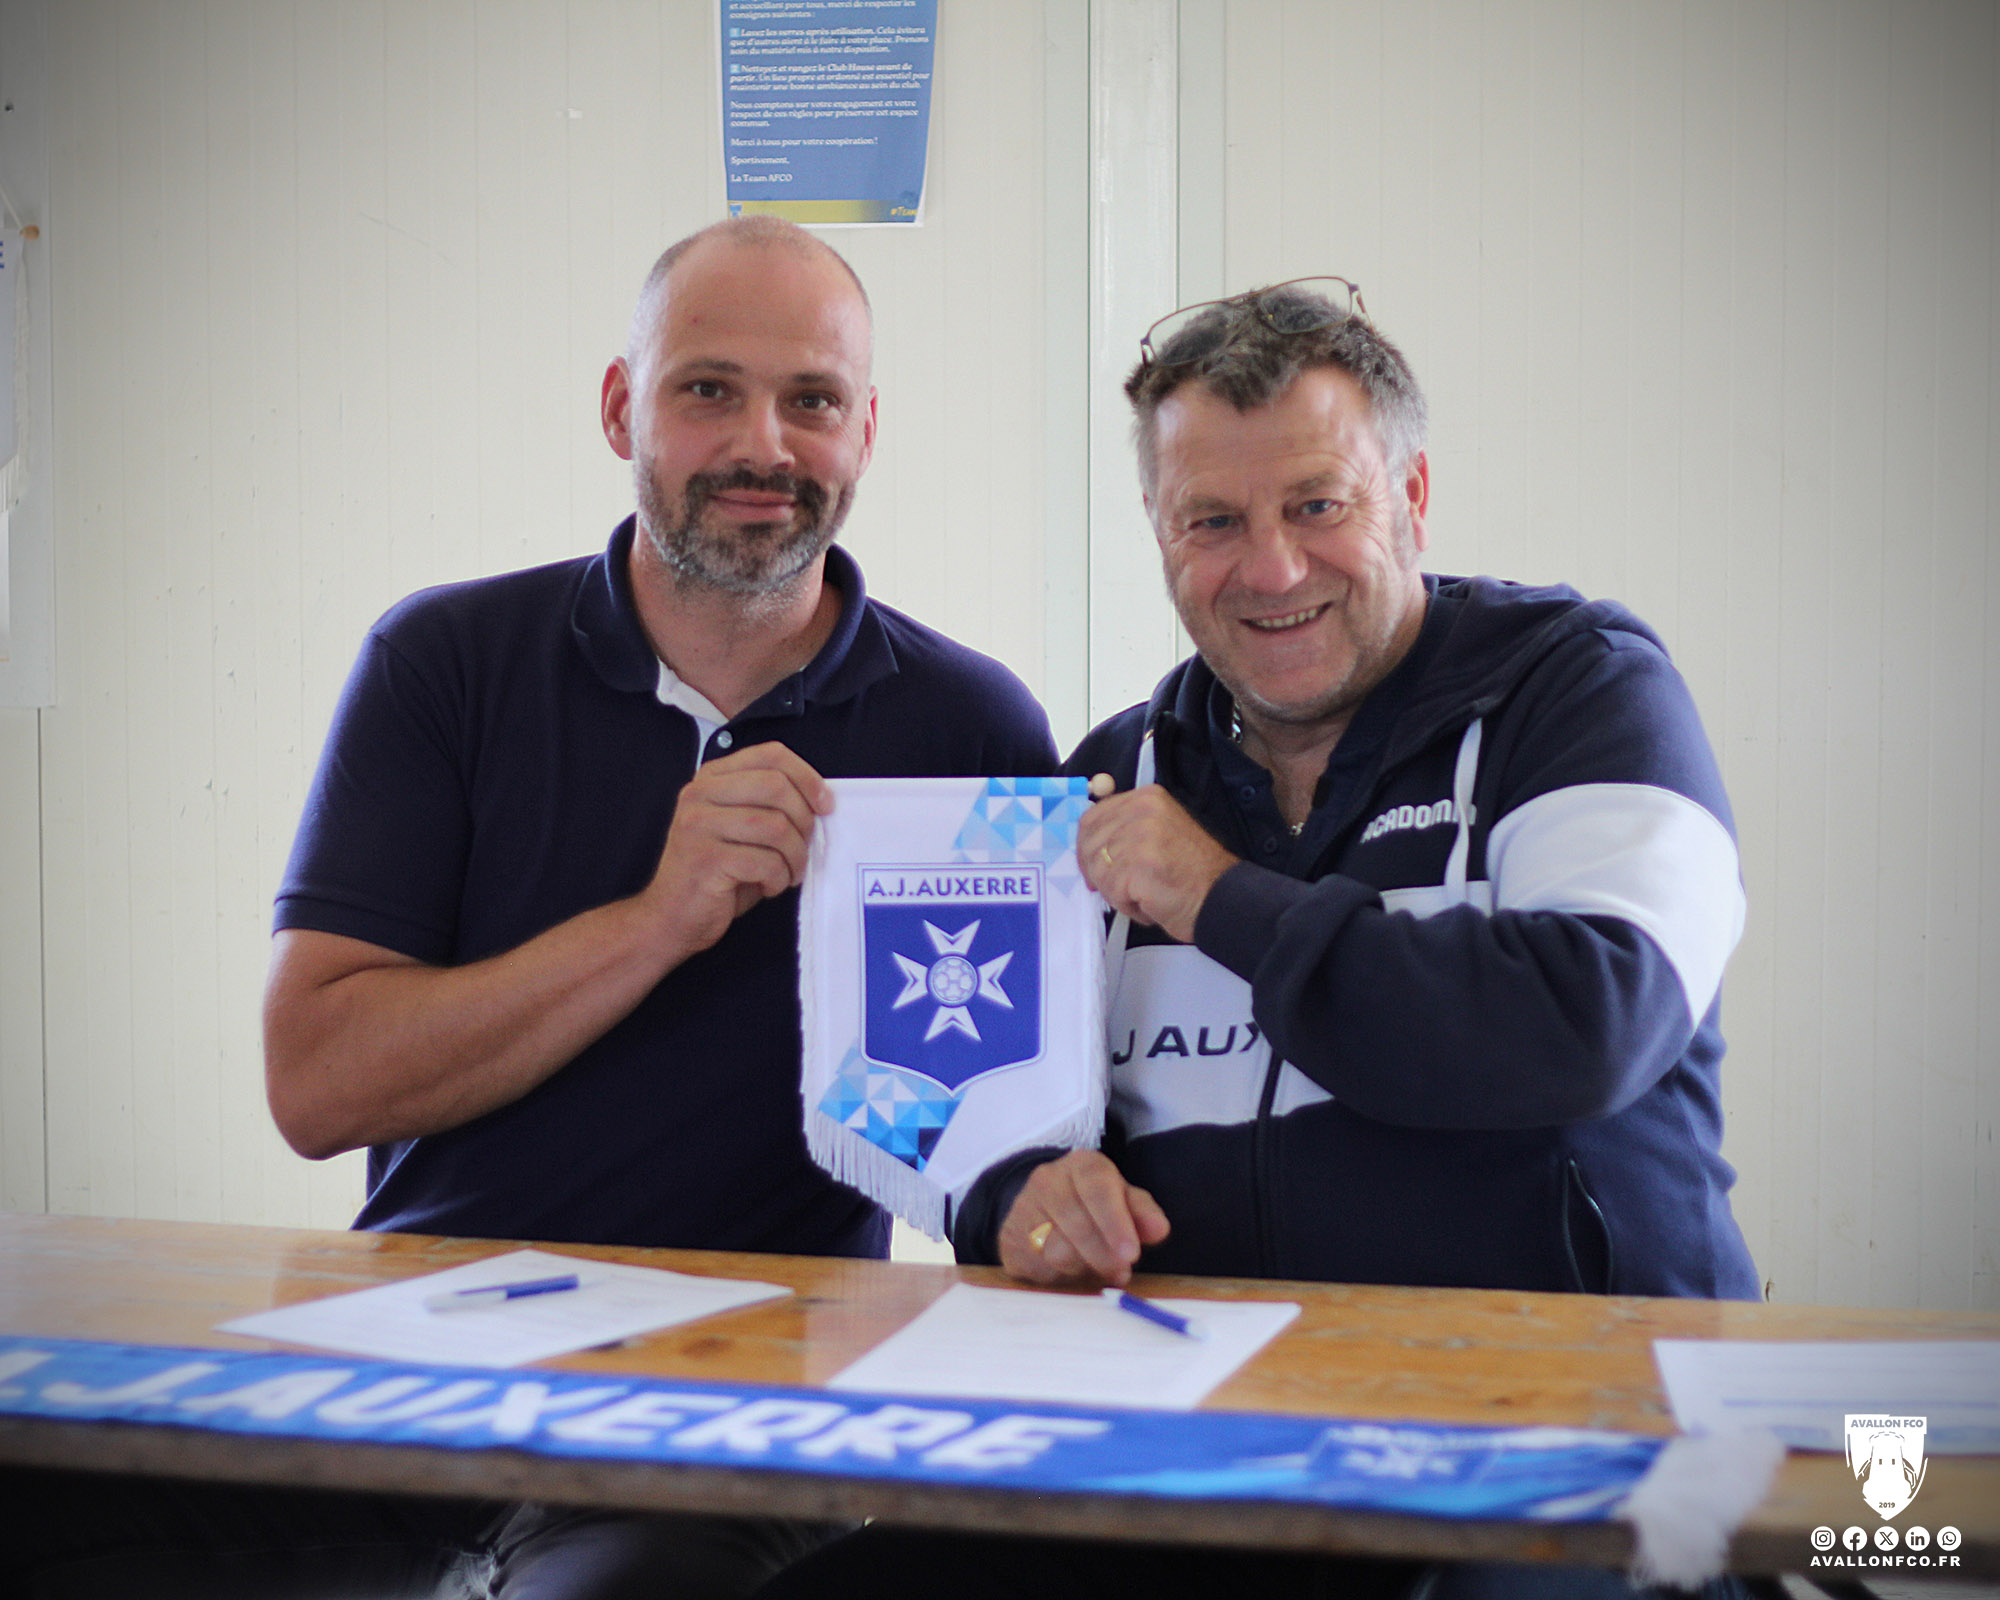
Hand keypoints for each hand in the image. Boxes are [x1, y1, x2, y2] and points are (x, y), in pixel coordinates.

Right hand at [641, 742, 832, 958]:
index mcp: (711, 778)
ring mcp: (698, 825)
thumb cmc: (716, 874)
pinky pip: (765, 861)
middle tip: (804, 848)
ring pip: (775, 825)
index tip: (825, 805)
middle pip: (776, 785)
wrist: (670, 917)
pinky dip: (778, 878)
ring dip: (795, 855)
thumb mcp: (741, 828)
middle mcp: (700, 794)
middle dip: (804, 820)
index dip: (807, 777)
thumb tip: (821, 800)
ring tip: (789, 873)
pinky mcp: (705, 859)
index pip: (770, 755)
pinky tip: (769, 886)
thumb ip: (769, 805)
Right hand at [998, 1150, 1170, 1286]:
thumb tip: (1158, 1230)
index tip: (1131, 1254)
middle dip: (1103, 1255)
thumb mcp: (1123, 1199)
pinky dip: (1063, 1279)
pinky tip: (1074, 1272)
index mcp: (1081, 1164)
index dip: (1114, 1223)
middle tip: (1121, 1271)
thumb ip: (1142, 1212)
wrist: (1043, 1207)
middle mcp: (1047, 1181)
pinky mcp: (1009, 1241)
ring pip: (1057, 1252)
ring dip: (1085, 1269)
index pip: (1097, 1189)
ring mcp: (1023, 1210)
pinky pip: (1040, 1269)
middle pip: (1076, 1224)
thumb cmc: (1094, 1204)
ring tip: (1099, 1270)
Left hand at [1077, 778, 1237, 943]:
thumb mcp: (1159, 832)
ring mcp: (1140, 836)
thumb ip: (1126, 828)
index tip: (1093, 866)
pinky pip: (1111, 890)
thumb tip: (1089, 845)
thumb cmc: (1192, 873)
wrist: (1221, 898)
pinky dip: (1126, 904)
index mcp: (1146, 798)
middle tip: (1122, 887)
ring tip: (1144, 893)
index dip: (1086, 847)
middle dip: (1100, 872)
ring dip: (1115, 890)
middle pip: (1090, 844)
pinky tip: (1149, 902)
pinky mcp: (1138, 865)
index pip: (1092, 817)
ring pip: (1098, 870)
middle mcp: (1142, 810)